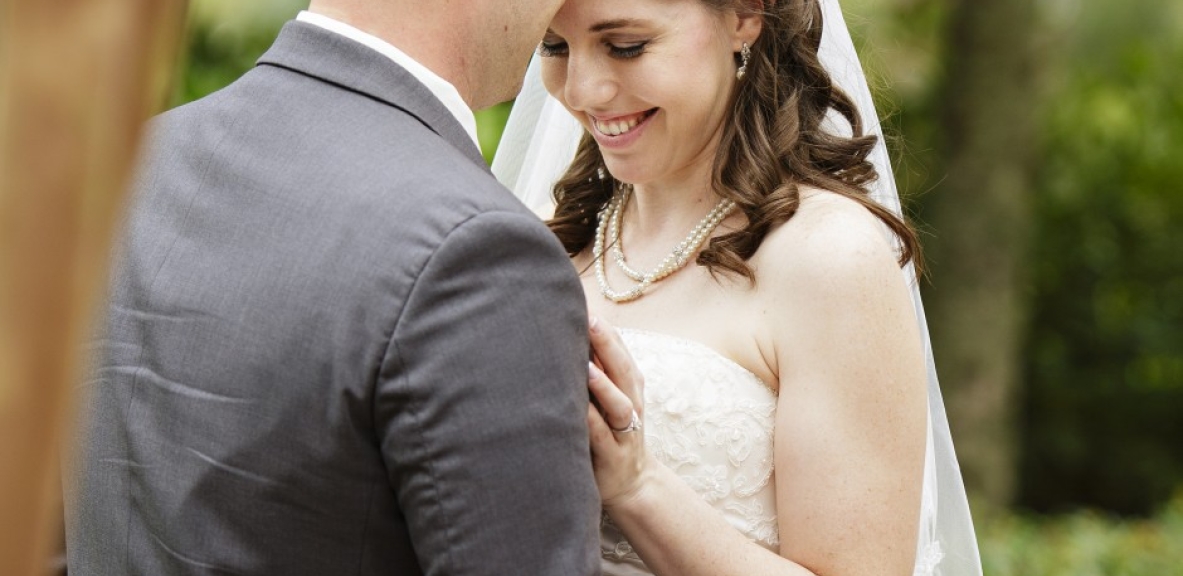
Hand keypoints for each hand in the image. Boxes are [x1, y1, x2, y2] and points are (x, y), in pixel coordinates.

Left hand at [587, 316, 651, 506]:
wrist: (631, 484)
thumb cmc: (609, 432)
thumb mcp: (608, 398)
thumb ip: (596, 369)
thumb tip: (569, 330)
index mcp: (629, 386)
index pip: (621, 351)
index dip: (606, 329)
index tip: (585, 304)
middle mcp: (631, 405)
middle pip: (624, 370)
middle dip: (608, 345)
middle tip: (589, 320)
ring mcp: (624, 432)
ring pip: (620, 405)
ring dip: (605, 386)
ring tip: (587, 367)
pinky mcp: (611, 457)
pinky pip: (602, 438)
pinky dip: (592, 422)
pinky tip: (577, 410)